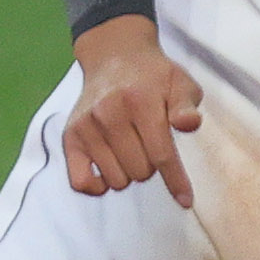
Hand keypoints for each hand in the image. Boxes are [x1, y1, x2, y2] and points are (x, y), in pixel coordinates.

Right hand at [64, 15, 202, 207]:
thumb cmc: (154, 77)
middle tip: (150, 143)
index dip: (176, 181)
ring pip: (116, 181)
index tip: (185, 201)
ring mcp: (86, 126)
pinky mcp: (70, 137)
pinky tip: (108, 172)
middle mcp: (108, 113)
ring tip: (131, 149)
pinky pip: (81, 182)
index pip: (161, 154)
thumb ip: (187, 106)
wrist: (114, 58)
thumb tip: (189, 123)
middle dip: (152, 165)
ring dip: (128, 173)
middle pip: (140, 171)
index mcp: (139, 100)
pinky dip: (97, 186)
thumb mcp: (180, 84)